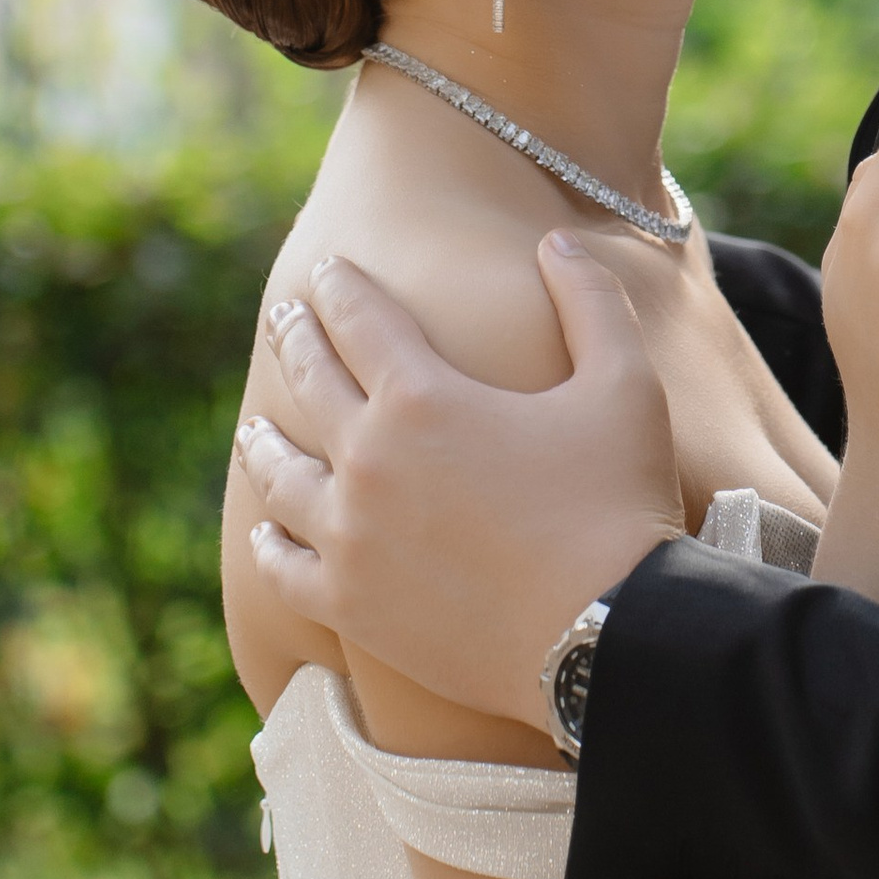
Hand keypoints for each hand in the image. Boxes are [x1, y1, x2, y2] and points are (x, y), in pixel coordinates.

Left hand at [235, 240, 685, 732]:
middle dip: (295, 340)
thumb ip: (589, 300)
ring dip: (265, 443)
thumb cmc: (618, 503)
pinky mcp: (351, 606)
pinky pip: (285, 568)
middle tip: (282, 317)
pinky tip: (265, 533)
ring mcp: (350, 538)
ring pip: (282, 476)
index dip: (341, 286)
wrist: (605, 637)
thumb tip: (555, 242)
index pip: (361, 319)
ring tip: (254, 429)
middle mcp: (369, 460)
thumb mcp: (624, 384)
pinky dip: (270, 544)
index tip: (329, 267)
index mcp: (424, 396)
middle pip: (311, 382)